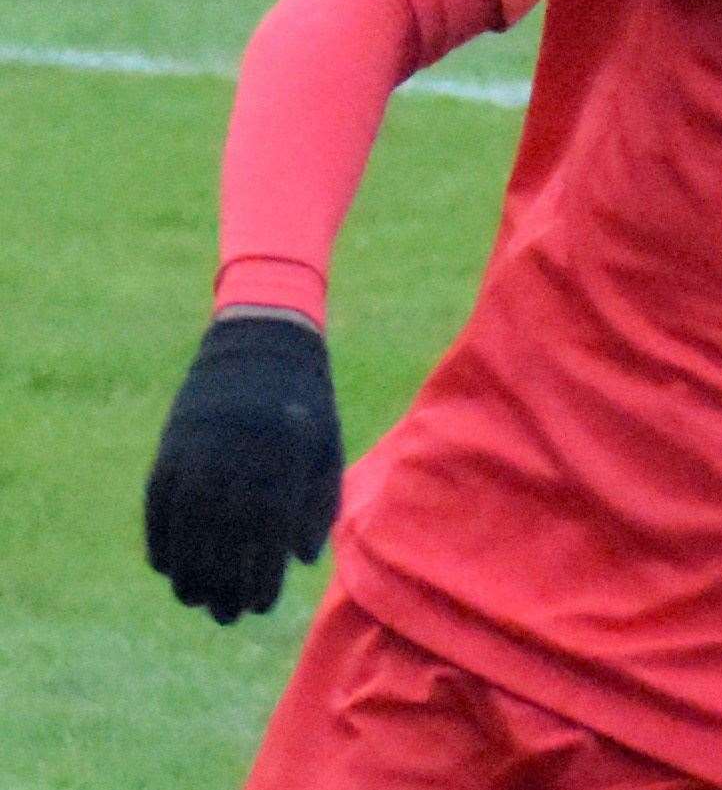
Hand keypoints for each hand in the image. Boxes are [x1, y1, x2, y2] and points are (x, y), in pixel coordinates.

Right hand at [145, 315, 342, 623]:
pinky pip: (159, 505)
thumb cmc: (306, 404)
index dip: (261, 574)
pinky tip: (168, 569)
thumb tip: (302, 560)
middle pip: (222, 537)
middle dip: (223, 584)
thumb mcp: (325, 446)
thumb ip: (317, 503)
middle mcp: (236, 455)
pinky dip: (160, 539)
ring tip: (197, 601)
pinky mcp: (171, 447)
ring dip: (188, 571)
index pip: (267, 531)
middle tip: (227, 616)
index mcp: (282, 455)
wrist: (262, 343)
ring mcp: (198, 451)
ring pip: (186, 527)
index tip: (261, 606)